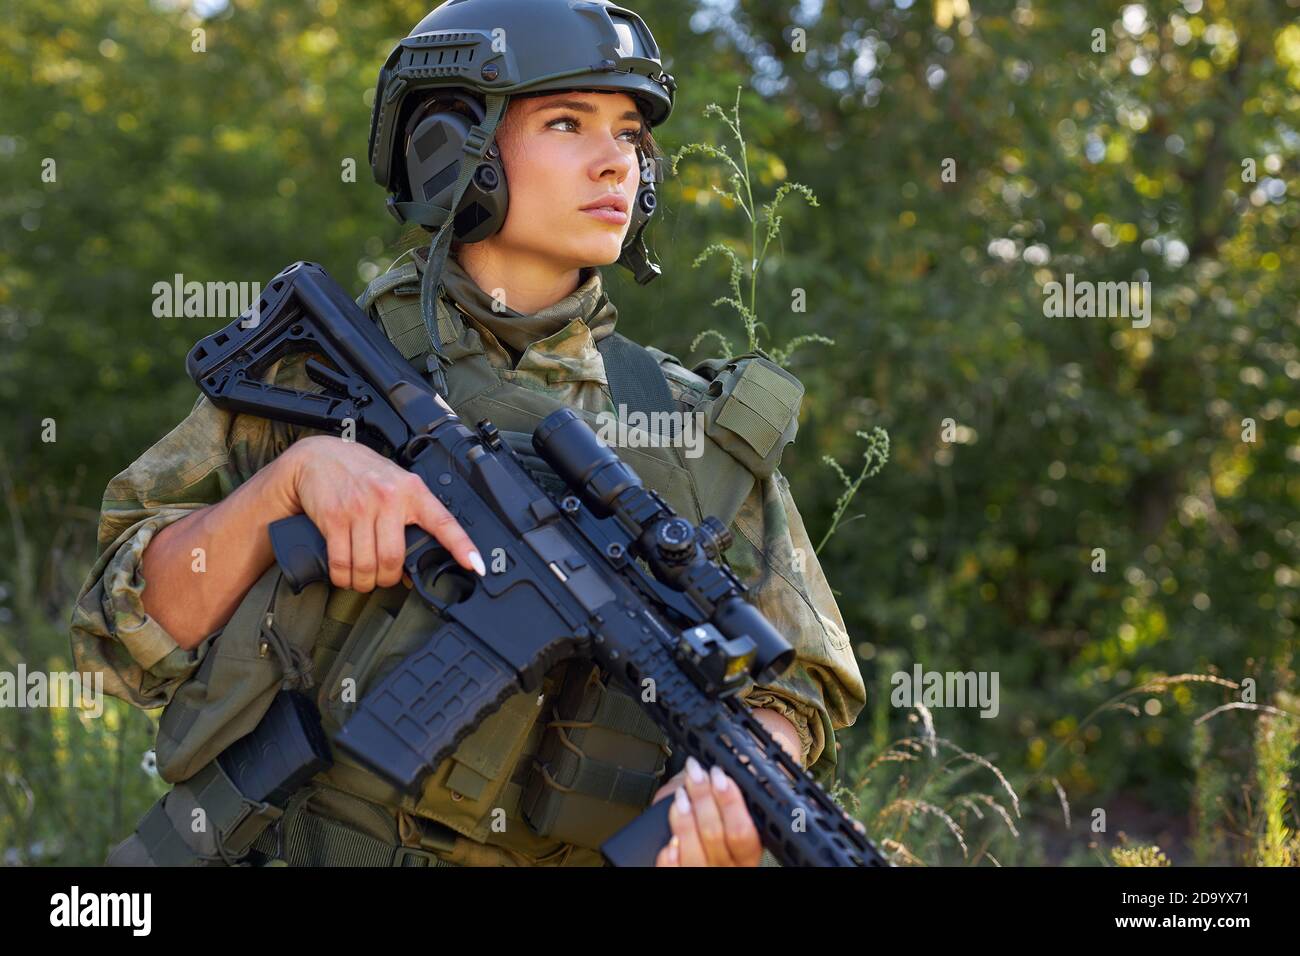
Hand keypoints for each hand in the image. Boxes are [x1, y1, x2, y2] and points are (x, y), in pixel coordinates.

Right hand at [282, 427, 483, 592]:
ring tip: (362, 578)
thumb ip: (409, 514)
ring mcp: (360, 508)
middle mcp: (389, 498)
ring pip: (368, 565)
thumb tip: (415, 561)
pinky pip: (341, 562)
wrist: (318, 456)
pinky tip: (344, 575)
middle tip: (384, 578)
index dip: (462, 546)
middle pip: (395, 559)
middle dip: (388, 579)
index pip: (444, 522)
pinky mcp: (334, 518)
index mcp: (412, 491)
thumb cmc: (361, 473)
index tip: (476, 565)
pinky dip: (343, 577)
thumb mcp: (395, 482)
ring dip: (364, 581)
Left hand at [652, 756, 762, 866]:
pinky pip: (674, 871)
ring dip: (685, 820)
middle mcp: (728, 866)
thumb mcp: (731, 811)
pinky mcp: (683, 877)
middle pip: (715, 835)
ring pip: (694, 852)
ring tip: (680, 796)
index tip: (719, 776)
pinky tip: (669, 840)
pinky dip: (669, 856)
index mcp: (747, 851)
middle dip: (703, 799)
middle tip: (695, 775)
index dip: (730, 801)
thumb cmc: (721, 829)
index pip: (743, 831)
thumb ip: (726, 792)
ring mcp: (705, 872)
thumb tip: (723, 761)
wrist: (705, 861)